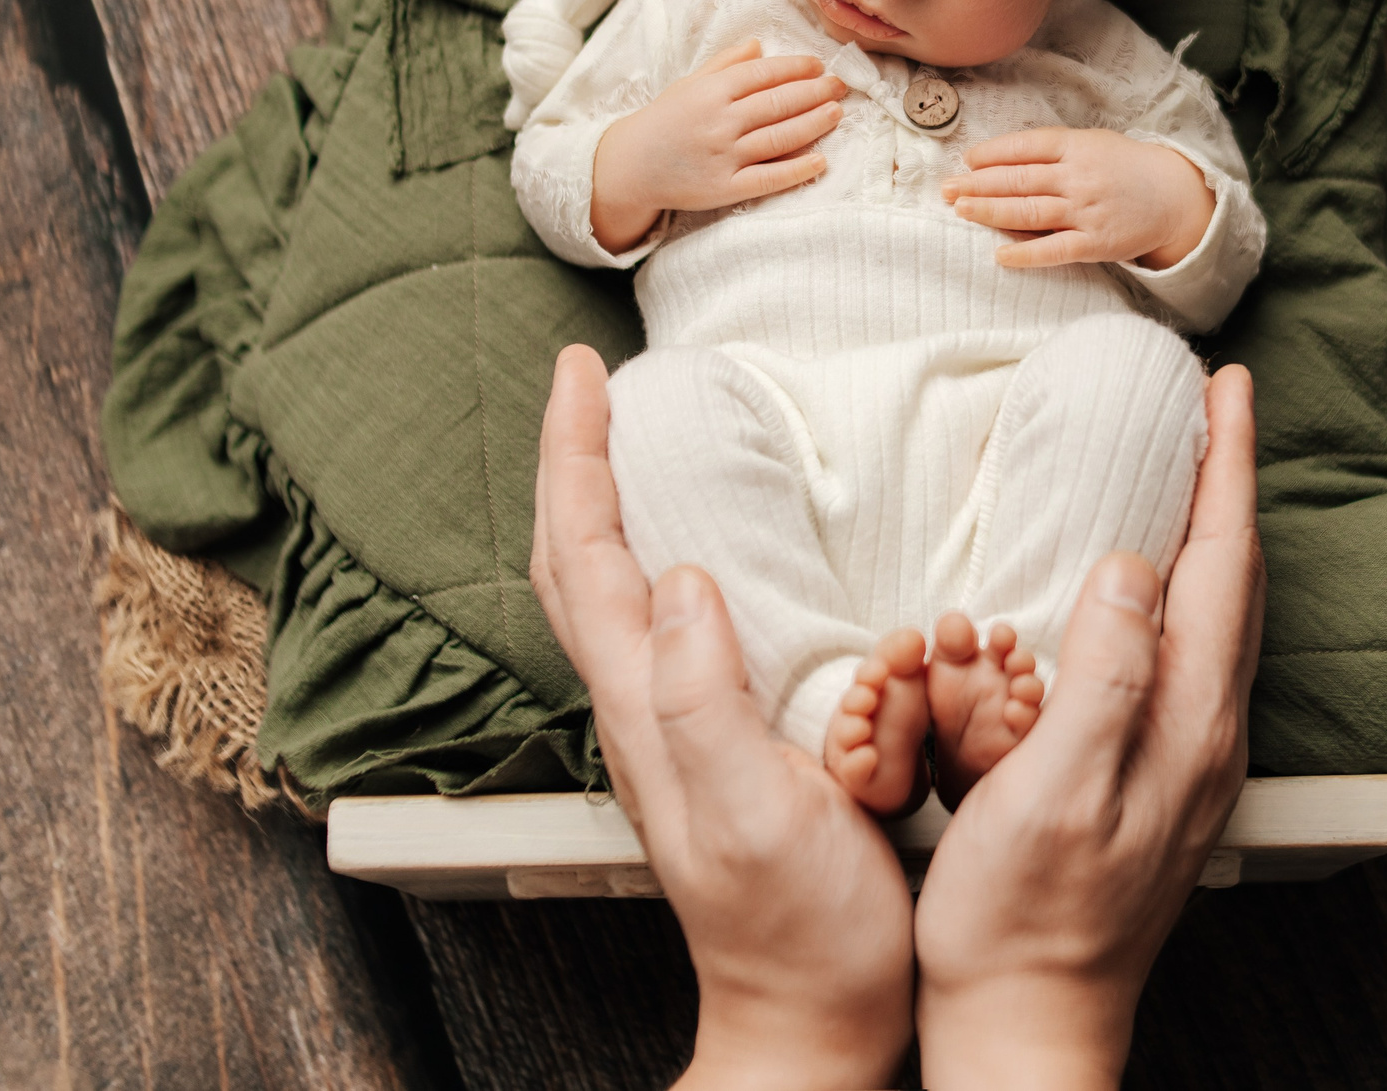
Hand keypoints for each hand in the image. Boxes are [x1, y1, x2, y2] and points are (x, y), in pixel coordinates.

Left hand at [529, 346, 914, 1090]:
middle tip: (592, 380)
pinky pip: (666, 621)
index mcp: (646, 704)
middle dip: (573, 456)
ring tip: (630, 434)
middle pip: (576, 557)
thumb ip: (706, 702)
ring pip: (612, 586)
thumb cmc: (796, 929)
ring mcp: (674, 723)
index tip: (584, 371)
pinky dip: (661, 551)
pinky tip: (704, 541)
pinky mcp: (716, 738)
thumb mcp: (754, 814)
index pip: (584, 552)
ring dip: (606, 497)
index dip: (575, 454)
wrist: (813, 1015)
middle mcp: (644, 704)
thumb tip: (681, 581)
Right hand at [590, 40, 846, 252]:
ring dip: (813, 124)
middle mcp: (719, 122)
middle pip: (777, 104)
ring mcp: (723, 157)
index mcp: (711, 92)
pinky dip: (796, 170)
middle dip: (814, 92)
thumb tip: (760, 45)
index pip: (763, 75)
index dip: (795, 68)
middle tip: (840, 86)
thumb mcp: (689, 84)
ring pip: (779, 138)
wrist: (631, 166)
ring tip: (836, 112)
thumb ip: (725, 64)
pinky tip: (820, 161)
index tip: (819, 65)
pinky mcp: (724, 189)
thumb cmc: (665, 120)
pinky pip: (768, 179)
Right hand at [912, 366, 1263, 1090]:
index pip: (1224, 564)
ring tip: (1192, 475)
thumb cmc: (1023, 918)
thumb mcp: (1049, 791)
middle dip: (1230, 484)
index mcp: (1189, 723)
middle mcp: (1207, 736)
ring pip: (1220, 617)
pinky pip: (1188, 654)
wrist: (1030, 1023)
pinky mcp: (1160, 783)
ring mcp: (1189, 763)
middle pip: (1237, 580)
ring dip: (1211, 534)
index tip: (1228, 387)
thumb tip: (1129, 567)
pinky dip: (1181, 591)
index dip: (1226, 468)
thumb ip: (1103, 678)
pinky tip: (1147, 592)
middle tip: (1215, 408)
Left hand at [941, 127, 1215, 270]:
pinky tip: (999, 255)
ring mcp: (1087, 211)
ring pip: (1028, 212)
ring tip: (961, 210)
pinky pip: (1054, 250)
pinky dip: (1025, 253)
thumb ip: (1054, 149)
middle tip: (945, 189)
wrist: (1175, 196)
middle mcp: (1079, 177)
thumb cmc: (1126, 168)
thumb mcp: (1094, 143)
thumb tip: (1004, 158)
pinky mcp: (1096, 243)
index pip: (1026, 147)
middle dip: (977, 184)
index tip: (966, 161)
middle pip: (1018, 179)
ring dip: (990, 211)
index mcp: (1078, 146)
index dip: (993, 153)